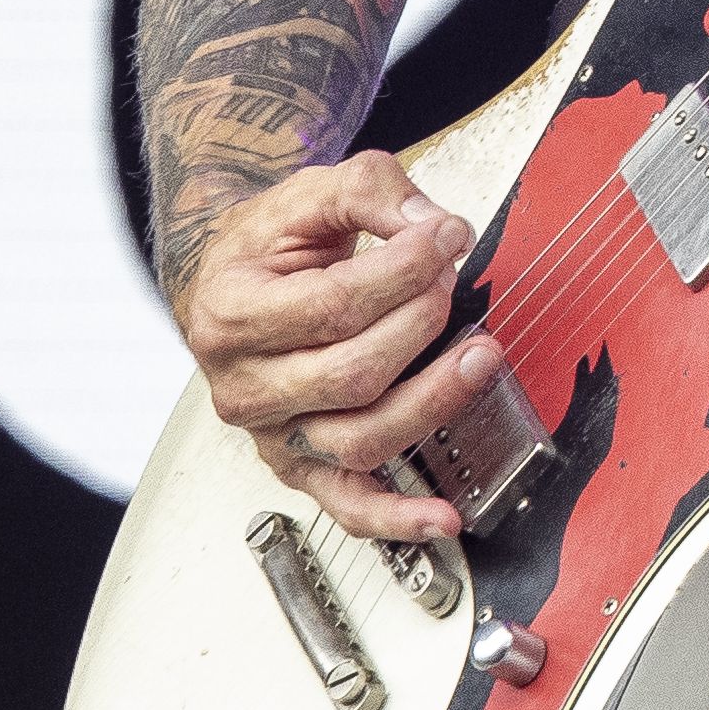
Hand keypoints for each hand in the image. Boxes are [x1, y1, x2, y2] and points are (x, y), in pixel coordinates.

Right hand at [173, 151, 499, 542]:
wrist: (230, 286)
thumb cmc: (267, 248)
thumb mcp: (308, 194)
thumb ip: (370, 190)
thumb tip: (433, 224)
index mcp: (231, 315)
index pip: (333, 305)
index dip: (404, 271)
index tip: (445, 238)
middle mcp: (244, 387)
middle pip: (353, 373)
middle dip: (419, 323)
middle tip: (449, 282)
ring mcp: (273, 435)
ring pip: (361, 437)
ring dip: (433, 399)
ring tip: (479, 358)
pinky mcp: (302, 467)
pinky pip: (348, 505)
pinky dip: (397, 519)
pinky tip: (441, 516)